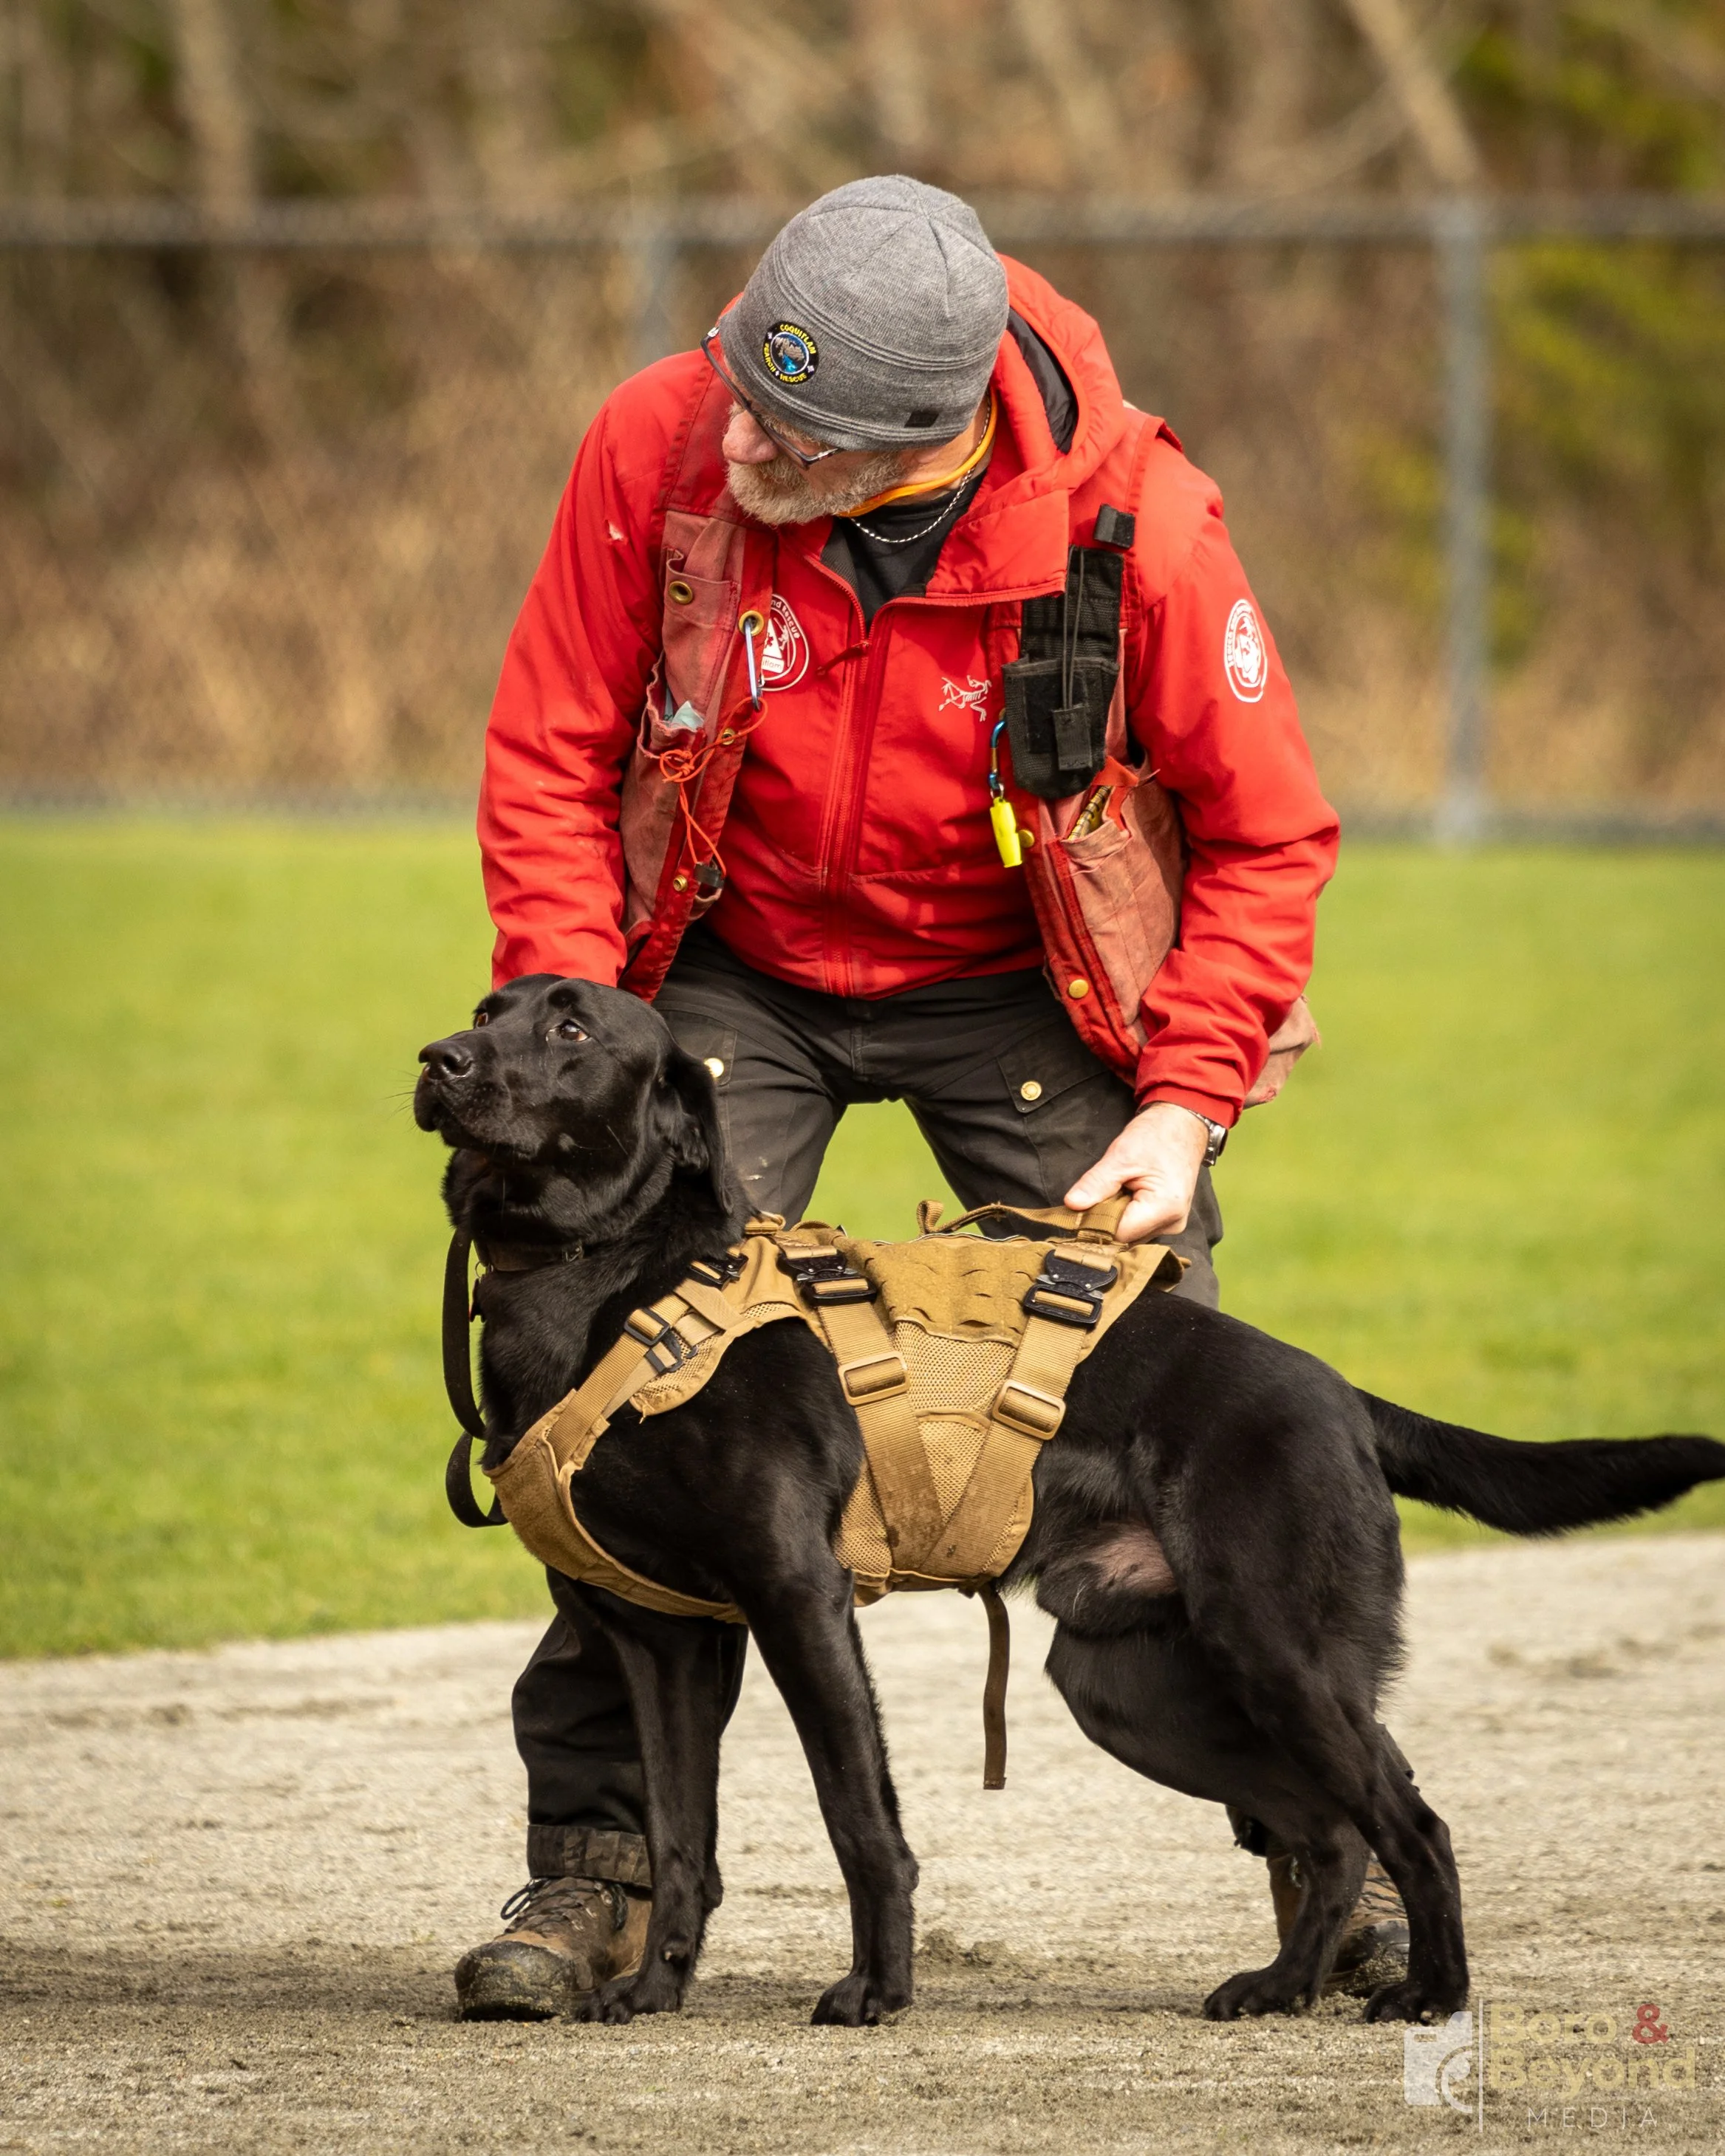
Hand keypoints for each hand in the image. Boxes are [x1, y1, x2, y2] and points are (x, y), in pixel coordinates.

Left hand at [1064, 1102, 1209, 1242]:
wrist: (1182, 1126)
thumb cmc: (1156, 1136)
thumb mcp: (1121, 1156)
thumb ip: (1096, 1183)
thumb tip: (1072, 1204)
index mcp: (1165, 1208)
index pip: (1118, 1232)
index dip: (1096, 1221)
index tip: (1080, 1206)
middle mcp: (1173, 1223)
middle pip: (1125, 1237)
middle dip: (1106, 1218)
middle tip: (1100, 1192)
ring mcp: (1173, 1224)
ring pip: (1131, 1233)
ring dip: (1117, 1216)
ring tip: (1118, 1189)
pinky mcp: (1169, 1220)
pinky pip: (1140, 1226)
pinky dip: (1127, 1214)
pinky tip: (1127, 1194)